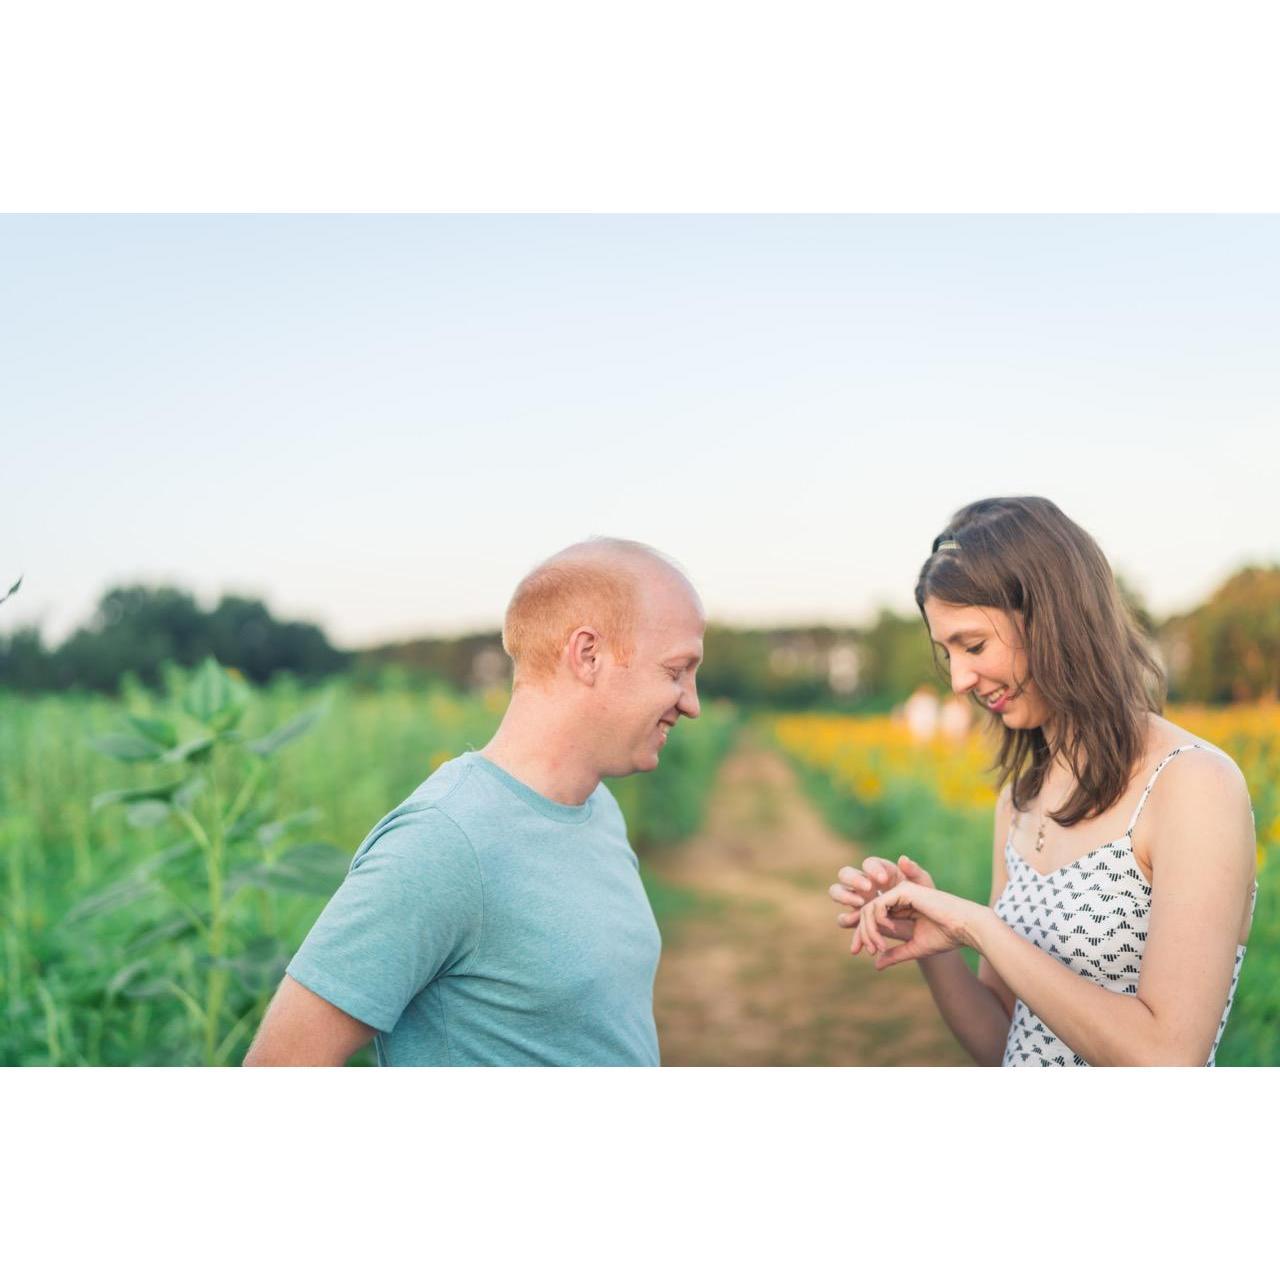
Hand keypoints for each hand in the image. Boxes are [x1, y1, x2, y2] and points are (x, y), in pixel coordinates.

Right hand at [829, 855, 933, 936]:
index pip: (869, 863)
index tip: (883, 879)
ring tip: (860, 906)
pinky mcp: (855, 919)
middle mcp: (863, 883)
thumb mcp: (923, 887)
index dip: (873, 869)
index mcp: (879, 871)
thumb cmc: (922, 900)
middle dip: (854, 879)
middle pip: (846, 873)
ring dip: (844, 896)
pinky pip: (843, 919)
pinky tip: (859, 923)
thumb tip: (902, 858)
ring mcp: (856, 900)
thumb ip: (915, 872)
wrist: (922, 926)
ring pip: (837, 891)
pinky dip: (848, 922)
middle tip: (868, 890)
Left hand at [853, 880, 989, 969]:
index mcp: (900, 908)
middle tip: (869, 951)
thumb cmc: (945, 936)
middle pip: (866, 912)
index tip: (858, 952)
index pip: (872, 918)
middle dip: (862, 933)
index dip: (862, 935)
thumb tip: (876, 965)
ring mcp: (899, 892)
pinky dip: (878, 921)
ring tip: (879, 947)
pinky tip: (888, 932)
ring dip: (869, 930)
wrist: (964, 928)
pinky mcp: (903, 891)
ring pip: (869, 908)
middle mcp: (897, 897)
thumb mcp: (914, 948)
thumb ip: (895, 954)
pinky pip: (878, 905)